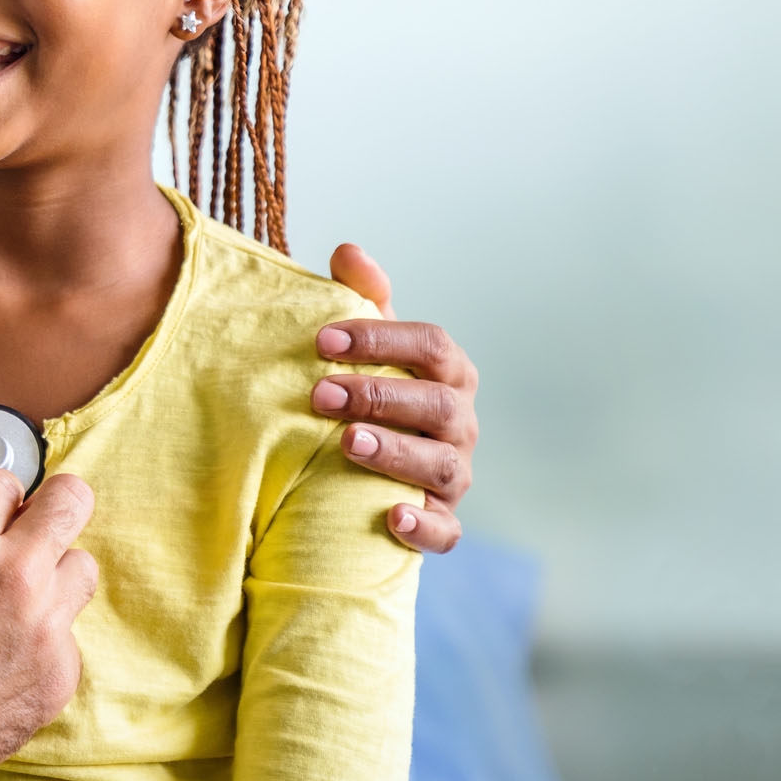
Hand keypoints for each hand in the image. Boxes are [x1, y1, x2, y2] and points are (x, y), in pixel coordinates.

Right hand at [0, 469, 98, 780]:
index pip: (4, 482)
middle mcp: (11, 573)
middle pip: (72, 501)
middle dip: (56, 504)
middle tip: (41, 521)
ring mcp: (43, 625)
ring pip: (82, 568)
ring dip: (54, 575)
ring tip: (21, 599)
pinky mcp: (60, 673)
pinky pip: (67, 634)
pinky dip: (43, 639)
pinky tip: (5, 660)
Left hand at [311, 243, 478, 553]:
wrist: (368, 466)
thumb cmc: (371, 391)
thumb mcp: (365, 345)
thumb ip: (360, 297)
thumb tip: (348, 250)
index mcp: (446, 372)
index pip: (429, 345)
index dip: (381, 340)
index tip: (322, 340)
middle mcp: (459, 421)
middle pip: (438, 404)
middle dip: (379, 397)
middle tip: (320, 395)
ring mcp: (454, 473)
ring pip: (442, 465)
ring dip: (397, 453)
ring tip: (348, 443)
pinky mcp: (443, 520)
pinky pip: (446, 530)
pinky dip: (423, 525)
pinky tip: (390, 515)